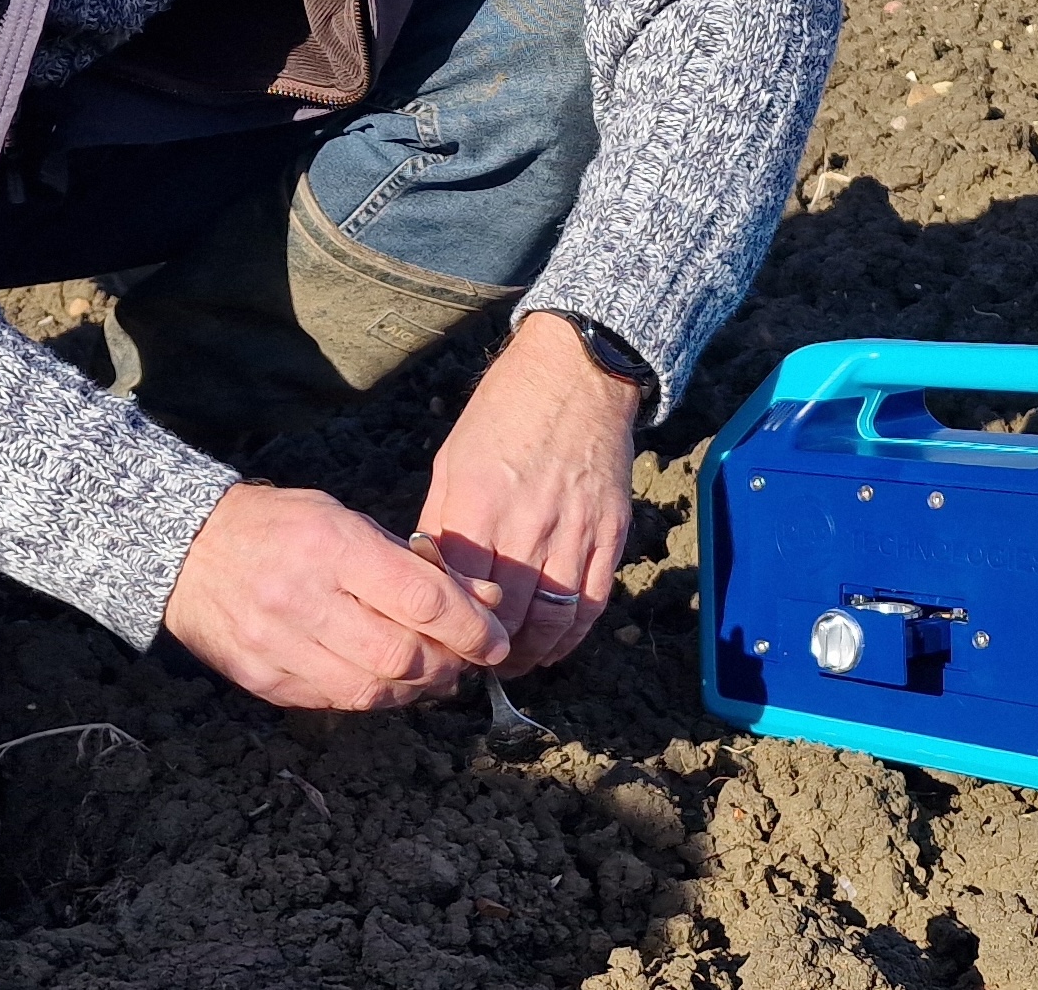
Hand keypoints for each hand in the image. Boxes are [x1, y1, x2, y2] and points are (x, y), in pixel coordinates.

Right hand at [164, 483, 509, 710]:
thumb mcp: (344, 520)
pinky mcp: (263, 679)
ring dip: (414, 689)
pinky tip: (383, 680)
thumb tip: (481, 600)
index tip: (494, 640)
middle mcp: (304, 597)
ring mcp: (278, 644)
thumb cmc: (279, 526)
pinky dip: (371, 696)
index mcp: (332, 546)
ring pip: (371, 690)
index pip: (421, 600)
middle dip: (447, 665)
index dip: (470, 627)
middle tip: (464, 660)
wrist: (188, 549)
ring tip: (430, 674)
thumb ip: (410, 563)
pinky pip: (334, 702)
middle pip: (401, 655)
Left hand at [416, 311, 640, 675]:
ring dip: (530, 655)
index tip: (441, 644)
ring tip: (511, 663)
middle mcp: (527, 522)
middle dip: (487, 651)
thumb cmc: (504, 413)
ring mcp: (574, 531)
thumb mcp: (452, 460)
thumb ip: (443, 523)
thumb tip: (427, 580)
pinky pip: (592, 604)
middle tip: (473, 665)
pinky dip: (572, 637)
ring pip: (552, 622)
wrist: (575, 373)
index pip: (459, 591)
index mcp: (478, 502)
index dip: (449, 628)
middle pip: (507, 617)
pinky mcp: (610, 534)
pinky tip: (552, 646)